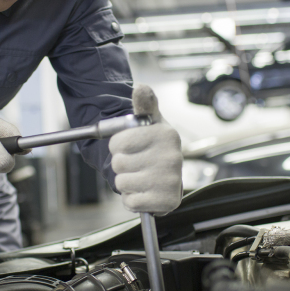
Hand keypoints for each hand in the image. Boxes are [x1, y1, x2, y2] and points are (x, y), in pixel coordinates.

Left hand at [109, 85, 182, 213]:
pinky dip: (132, 199)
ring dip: (126, 182)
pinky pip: (130, 202)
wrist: (166, 174)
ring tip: (140, 177)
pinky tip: (143, 191)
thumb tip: (140, 88)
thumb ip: (144, 103)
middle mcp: (172, 157)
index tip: (129, 146)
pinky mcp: (167, 201)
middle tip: (136, 163)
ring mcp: (170, 180)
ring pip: (122, 182)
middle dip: (122, 165)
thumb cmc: (153, 145)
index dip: (117, 146)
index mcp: (166, 134)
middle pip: (118, 163)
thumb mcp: (149, 120)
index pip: (118, 142)